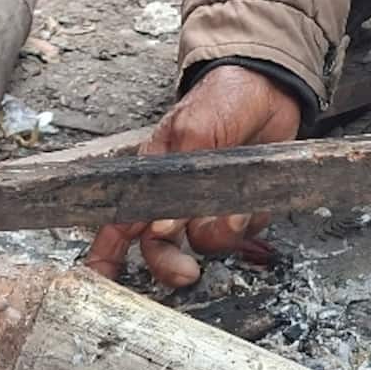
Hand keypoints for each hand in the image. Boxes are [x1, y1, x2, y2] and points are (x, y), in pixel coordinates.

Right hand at [84, 64, 302, 288]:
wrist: (270, 87)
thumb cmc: (220, 99)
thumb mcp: (192, 129)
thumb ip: (176, 179)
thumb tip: (160, 228)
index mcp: (152, 176)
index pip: (120, 221)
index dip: (107, 255)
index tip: (100, 281)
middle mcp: (178, 196)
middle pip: (161, 246)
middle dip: (171, 263)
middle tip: (188, 273)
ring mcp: (211, 202)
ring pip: (207, 241)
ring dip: (223, 231)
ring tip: (238, 208)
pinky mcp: (244, 205)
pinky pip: (244, 232)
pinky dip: (252, 222)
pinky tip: (256, 199)